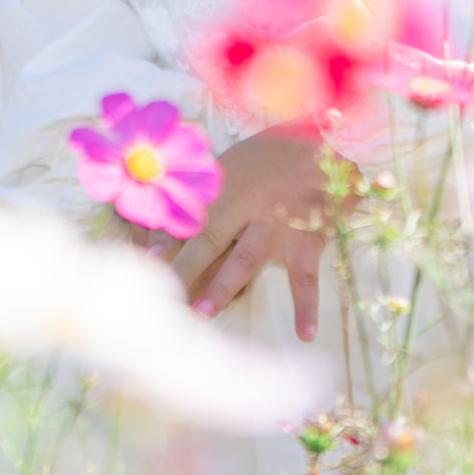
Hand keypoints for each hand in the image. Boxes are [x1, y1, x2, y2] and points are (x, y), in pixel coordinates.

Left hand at [165, 128, 332, 340]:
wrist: (330, 141)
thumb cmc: (274, 154)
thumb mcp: (234, 163)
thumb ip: (206, 193)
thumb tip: (166, 221)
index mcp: (224, 186)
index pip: (188, 216)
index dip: (162, 239)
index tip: (142, 261)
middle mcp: (246, 206)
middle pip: (208, 239)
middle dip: (183, 267)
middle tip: (162, 293)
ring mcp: (277, 225)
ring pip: (245, 259)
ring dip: (222, 287)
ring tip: (200, 314)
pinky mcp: (309, 239)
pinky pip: (307, 277)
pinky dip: (307, 305)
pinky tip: (305, 333)